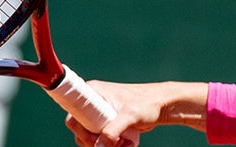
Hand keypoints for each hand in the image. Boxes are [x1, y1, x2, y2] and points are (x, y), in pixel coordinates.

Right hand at [65, 81, 207, 146]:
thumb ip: (112, 130)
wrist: (163, 106)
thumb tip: (99, 146)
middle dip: (95, 141)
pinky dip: (111, 146)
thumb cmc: (147, 104)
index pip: (72, 115)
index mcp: (92, 92)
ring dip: (105, 145)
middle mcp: (92, 102)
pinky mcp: (107, 123)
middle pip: (79, 131)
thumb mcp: (130, 115)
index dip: (80, 130)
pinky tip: (126, 143)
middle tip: (112, 143)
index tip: (95, 137)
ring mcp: (99, 114)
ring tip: (124, 142)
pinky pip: (101, 140)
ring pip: (90, 138)